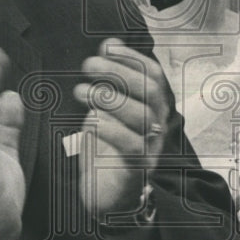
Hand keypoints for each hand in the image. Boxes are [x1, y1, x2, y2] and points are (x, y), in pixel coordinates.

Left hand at [74, 39, 168, 220]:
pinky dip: (110, 129)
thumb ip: (110, 77)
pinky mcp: (138, 169)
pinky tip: (90, 120)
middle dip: (119, 72)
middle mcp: (158, 125)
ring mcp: (151, 147)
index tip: (107, 47)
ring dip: (110, 98)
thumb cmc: (107, 147)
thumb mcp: (106, 107)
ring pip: (142, 116)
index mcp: (153, 107)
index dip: (133, 58)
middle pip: (151, 91)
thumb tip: (110, 42)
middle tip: (88, 65)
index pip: (153, 75)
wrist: (108, 197)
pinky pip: (131, 145)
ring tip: (81, 91)